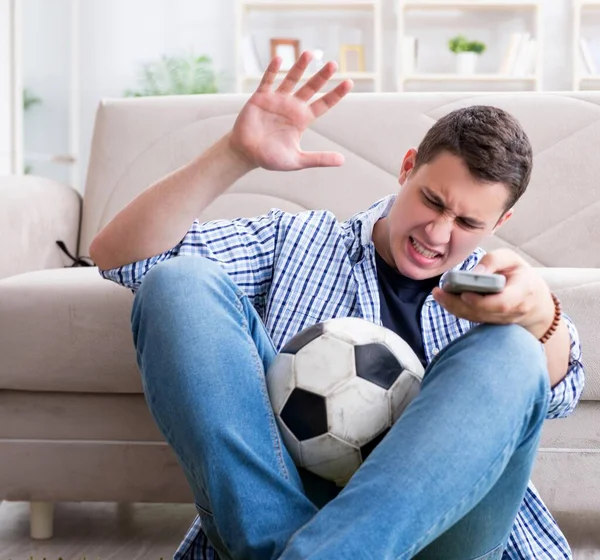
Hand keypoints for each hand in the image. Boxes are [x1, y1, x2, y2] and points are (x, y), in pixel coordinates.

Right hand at [228, 51, 352, 171]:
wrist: (246, 155)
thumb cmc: (271, 159)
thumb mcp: (297, 160)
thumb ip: (319, 159)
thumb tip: (342, 161)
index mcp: (303, 120)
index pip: (323, 104)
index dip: (336, 94)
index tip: (349, 82)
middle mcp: (292, 107)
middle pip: (311, 87)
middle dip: (322, 76)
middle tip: (333, 64)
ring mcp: (277, 100)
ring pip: (291, 79)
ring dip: (300, 66)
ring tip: (309, 54)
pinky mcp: (260, 98)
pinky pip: (268, 81)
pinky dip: (273, 70)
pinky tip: (279, 59)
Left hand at [432, 248, 555, 338]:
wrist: (535, 301)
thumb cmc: (520, 275)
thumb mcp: (511, 260)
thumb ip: (493, 261)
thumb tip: (474, 273)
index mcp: (522, 292)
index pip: (502, 303)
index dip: (482, 301)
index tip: (464, 293)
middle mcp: (513, 311)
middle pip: (483, 312)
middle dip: (458, 304)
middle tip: (439, 292)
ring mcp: (502, 320)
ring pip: (475, 318)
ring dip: (453, 307)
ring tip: (438, 294)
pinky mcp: (492, 323)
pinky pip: (473, 319)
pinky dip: (457, 310)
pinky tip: (444, 299)